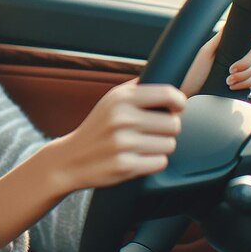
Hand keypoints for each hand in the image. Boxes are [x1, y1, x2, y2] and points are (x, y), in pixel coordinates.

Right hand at [51, 80, 185, 192]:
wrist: (71, 158)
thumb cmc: (97, 127)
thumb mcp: (111, 100)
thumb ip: (138, 89)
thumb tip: (172, 85)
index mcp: (121, 98)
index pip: (168, 94)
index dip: (179, 103)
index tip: (176, 108)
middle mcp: (122, 118)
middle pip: (174, 124)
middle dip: (167, 129)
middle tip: (151, 131)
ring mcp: (123, 142)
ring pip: (169, 145)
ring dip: (160, 147)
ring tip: (141, 145)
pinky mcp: (125, 165)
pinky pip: (160, 162)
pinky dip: (153, 162)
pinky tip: (137, 157)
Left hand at [181, 9, 250, 96]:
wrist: (190, 91)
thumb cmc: (193, 71)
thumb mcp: (206, 52)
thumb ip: (219, 39)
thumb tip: (228, 24)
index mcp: (233, 47)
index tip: (244, 51)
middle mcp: (240, 56)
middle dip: (246, 68)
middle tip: (230, 72)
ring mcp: (243, 70)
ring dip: (245, 78)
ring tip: (228, 82)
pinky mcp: (243, 83)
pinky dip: (246, 85)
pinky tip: (233, 87)